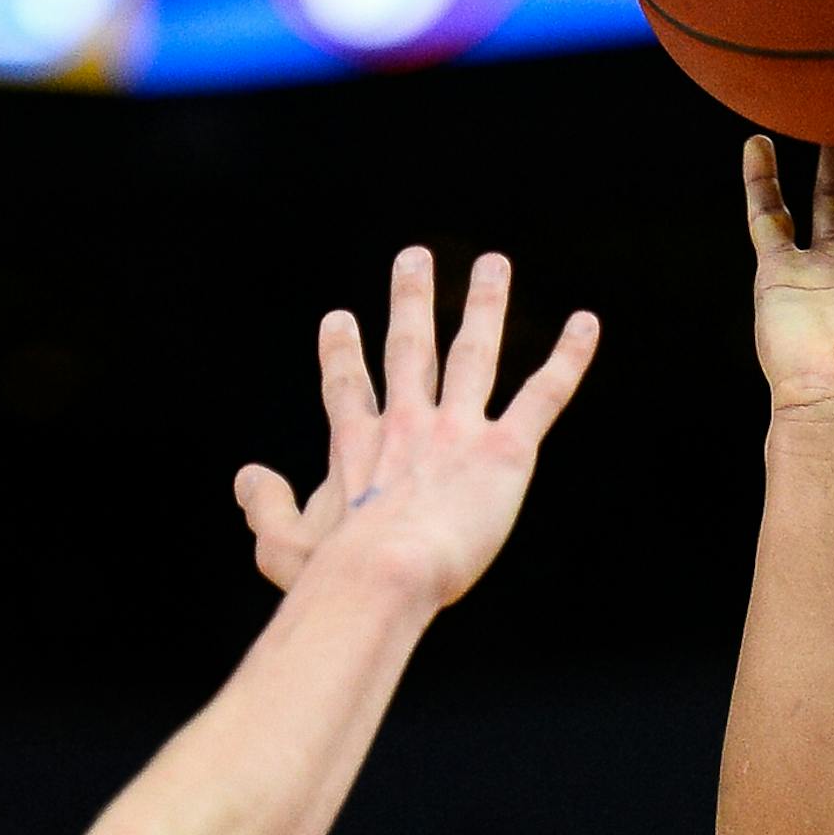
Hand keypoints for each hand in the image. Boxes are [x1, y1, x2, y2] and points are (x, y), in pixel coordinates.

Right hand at [235, 248, 597, 603]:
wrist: (381, 573)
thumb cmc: (332, 576)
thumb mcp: (280, 546)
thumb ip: (263, 507)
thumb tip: (247, 475)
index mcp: (357, 448)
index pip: (348, 388)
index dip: (342, 353)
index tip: (338, 318)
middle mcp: (407, 424)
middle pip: (409, 349)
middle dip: (412, 301)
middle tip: (415, 258)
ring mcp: (456, 430)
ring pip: (474, 352)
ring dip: (484, 305)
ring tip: (494, 264)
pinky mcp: (503, 449)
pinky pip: (543, 394)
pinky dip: (567, 358)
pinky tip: (586, 324)